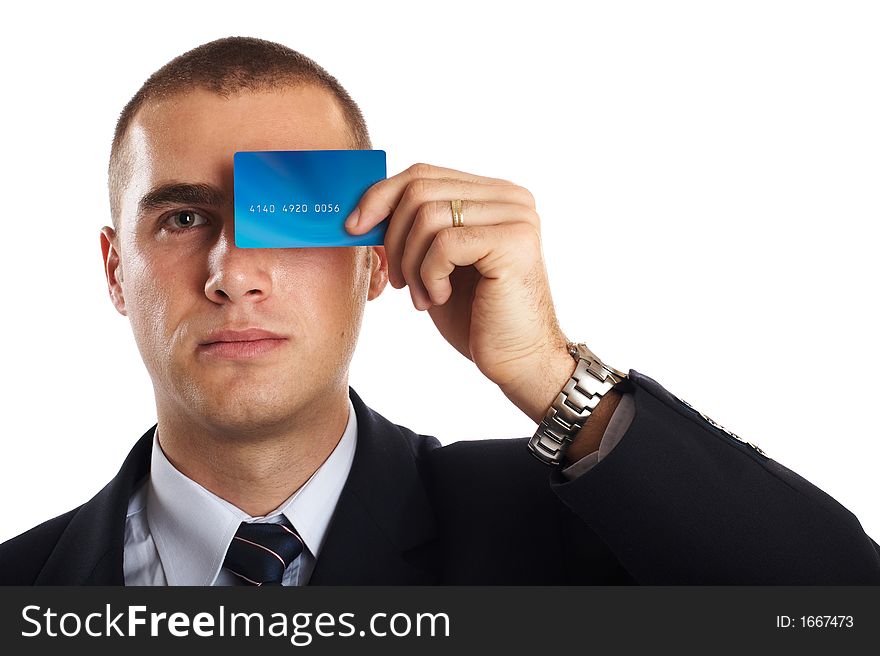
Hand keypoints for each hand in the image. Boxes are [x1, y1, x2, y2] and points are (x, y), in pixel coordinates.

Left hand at [345, 162, 575, 421]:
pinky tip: (441, 297)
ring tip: (423, 296)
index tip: (355, 227)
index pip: (423, 174)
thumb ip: (417, 229)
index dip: (381, 196)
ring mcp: (515, 216)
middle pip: (420, 189)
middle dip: (394, 237)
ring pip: (428, 216)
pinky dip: (430, 274)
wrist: (519, 361)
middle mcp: (509, 197)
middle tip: (398, 280)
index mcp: (492, 195)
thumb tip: (364, 208)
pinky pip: (444, 243)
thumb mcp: (437, 264)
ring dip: (411, 263)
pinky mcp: (513, 241)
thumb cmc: (477, 317)